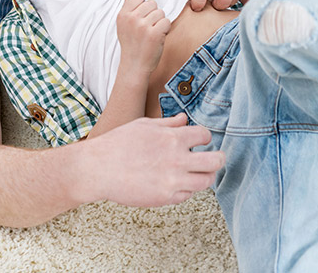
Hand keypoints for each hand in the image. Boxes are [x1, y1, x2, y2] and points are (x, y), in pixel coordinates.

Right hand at [90, 114, 224, 206]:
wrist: (99, 169)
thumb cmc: (118, 144)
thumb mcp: (144, 125)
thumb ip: (168, 124)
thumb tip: (184, 120)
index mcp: (173, 138)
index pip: (205, 135)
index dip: (204, 137)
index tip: (200, 140)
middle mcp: (177, 159)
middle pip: (216, 161)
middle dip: (218, 158)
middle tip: (216, 158)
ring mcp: (173, 180)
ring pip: (206, 181)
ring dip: (205, 175)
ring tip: (199, 172)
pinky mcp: (165, 198)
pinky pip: (187, 195)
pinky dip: (186, 188)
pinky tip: (177, 182)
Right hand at [117, 0, 170, 74]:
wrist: (134, 65)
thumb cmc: (131, 45)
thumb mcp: (123, 25)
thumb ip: (128, 7)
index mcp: (122, 15)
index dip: (143, 6)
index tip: (141, 17)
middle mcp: (131, 19)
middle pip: (152, 3)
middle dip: (153, 14)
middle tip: (147, 28)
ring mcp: (143, 26)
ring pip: (160, 12)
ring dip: (160, 22)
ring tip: (152, 33)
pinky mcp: (154, 34)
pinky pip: (166, 21)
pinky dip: (165, 29)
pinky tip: (158, 37)